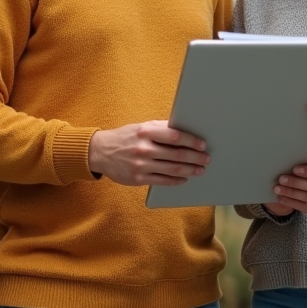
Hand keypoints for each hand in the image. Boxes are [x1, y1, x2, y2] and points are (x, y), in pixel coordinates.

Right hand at [89, 121, 208, 186]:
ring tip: (200, 170)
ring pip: (173, 169)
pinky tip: (184, 178)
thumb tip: (185, 130)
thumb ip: (161, 128)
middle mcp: (144, 148)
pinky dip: (177, 180)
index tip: (202, 144)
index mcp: (145, 131)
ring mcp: (141, 165)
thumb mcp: (141, 127)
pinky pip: (163, 181)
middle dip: (195, 157)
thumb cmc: (126, 137)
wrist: (100, 152)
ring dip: (190, 170)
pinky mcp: (138, 178)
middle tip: (206, 159)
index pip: (175, 136)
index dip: (192, 141)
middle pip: (177, 155)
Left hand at [263, 161, 306, 215]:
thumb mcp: (306, 164)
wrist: (304, 185)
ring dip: (290, 192)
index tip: (295, 169)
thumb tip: (288, 161)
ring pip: (306, 197)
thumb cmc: (305, 171)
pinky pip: (301, 206)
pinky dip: (289, 201)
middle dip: (296, 182)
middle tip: (281, 179)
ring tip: (277, 188)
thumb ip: (302, 162)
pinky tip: (281, 197)